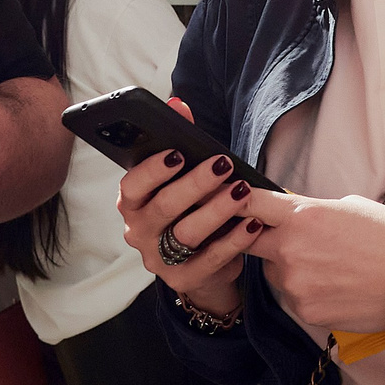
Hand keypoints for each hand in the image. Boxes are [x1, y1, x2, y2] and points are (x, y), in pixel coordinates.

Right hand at [117, 99, 254, 316]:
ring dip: (216, 210)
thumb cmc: (189, 211)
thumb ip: (179, 140)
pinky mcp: (184, 280)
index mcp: (133, 204)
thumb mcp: (182, 179)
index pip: (132, 186)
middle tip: (223, 164)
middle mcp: (140, 233)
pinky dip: (234, 240)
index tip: (176, 153)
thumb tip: (178, 104)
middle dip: (195, 184)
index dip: (152, 170)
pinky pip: (211, 260)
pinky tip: (253, 222)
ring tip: (242, 191)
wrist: (201, 268)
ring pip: (186, 234)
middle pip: (163, 208)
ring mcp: (159, 260)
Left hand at [240, 189, 384, 335]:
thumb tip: (293, 215)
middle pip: (249, 241)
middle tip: (288, 241)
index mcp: (303, 214)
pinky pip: (293, 298)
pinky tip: (336, 288)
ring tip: (327, 268)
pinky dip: (307, 293)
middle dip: (263, 240)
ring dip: (287, 269)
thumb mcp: (349, 207)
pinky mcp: (305, 311)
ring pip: (273, 273)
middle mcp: (290, 248)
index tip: (232, 202)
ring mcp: (295, 283)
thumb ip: (311, 210)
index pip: (250, 203)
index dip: (237, 201)